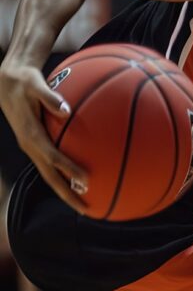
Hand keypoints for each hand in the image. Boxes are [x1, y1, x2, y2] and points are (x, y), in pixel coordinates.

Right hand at [0, 60, 87, 211]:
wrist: (6, 82)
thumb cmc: (24, 81)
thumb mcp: (34, 84)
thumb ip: (49, 97)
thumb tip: (66, 109)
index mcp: (30, 134)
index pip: (51, 156)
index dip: (68, 169)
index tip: (87, 179)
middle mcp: (30, 145)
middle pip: (49, 175)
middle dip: (67, 193)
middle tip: (87, 208)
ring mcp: (32, 147)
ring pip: (49, 174)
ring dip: (66, 189)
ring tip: (86, 203)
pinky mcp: (35, 145)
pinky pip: (50, 164)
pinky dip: (64, 175)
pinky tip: (81, 180)